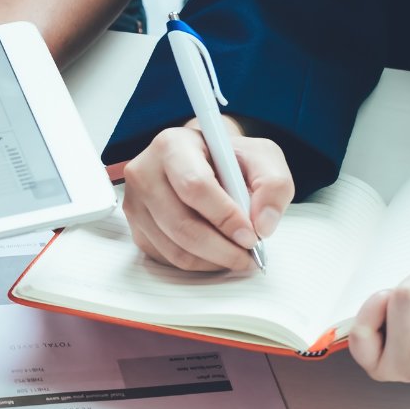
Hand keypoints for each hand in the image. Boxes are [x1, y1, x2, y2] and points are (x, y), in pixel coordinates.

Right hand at [121, 118, 293, 270]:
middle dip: (222, 249)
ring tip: (238, 254)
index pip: (194, 186)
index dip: (225, 216)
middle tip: (249, 255)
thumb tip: (263, 225)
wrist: (201, 161)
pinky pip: (168, 258)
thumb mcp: (261, 157)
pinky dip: (199, 263)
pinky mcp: (136, 228)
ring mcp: (135, 203)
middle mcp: (144, 173)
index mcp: (172, 145)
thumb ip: (274, 184)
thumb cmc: (227, 158)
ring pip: (175, 248)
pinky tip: (216, 251)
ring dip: (213, 260)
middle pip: (181, 225)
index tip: (251, 235)